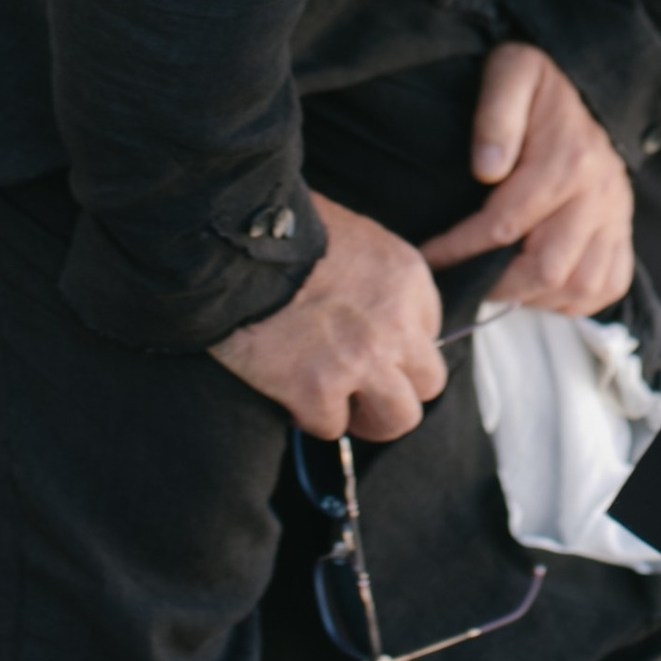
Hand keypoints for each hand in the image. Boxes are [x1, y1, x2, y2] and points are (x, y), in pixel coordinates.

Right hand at [212, 196, 444, 444]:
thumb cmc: (282, 233)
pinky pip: (330, 426)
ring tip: (336, 405)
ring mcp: (360, 361)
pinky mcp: (316, 390)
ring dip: (366, 417)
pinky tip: (288, 392)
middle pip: (428, 384)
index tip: (371, 346)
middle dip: (397, 390)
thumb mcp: (355, 237)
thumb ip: (378, 279)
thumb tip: (377, 313)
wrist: (230, 247)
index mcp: (407, 278)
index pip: (430, 332)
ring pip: (396, 420)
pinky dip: (308, 415)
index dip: (397, 345)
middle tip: (364, 390)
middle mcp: (395, 324)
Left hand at [423, 40, 634, 317]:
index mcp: (568, 160)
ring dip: (535, 299)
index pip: (506, 224)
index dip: (461, 250)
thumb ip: (496, 114)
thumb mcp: (511, 74)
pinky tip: (538, 288)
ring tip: (498, 286)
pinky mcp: (623, 231)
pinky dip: (572, 299)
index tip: (430, 258)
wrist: (588, 84)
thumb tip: (486, 169)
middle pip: (548, 269)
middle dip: (498, 286)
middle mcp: (598, 195)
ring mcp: (615, 217)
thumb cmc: (539, 84)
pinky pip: (607, 285)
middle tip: (462, 282)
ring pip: (581, 286)